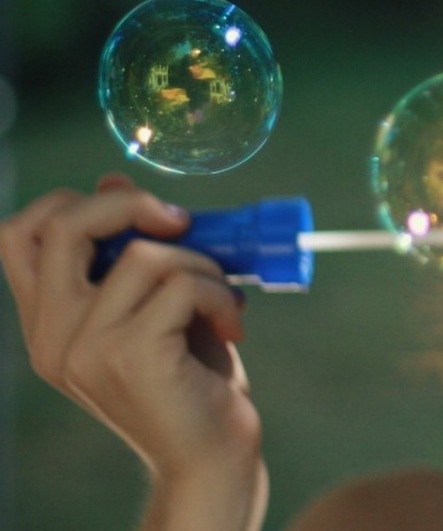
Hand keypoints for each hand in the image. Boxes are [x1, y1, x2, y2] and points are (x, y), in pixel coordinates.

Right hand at [0, 175, 265, 526]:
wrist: (210, 455)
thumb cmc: (190, 376)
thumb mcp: (157, 304)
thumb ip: (131, 252)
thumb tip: (111, 178)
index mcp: (50, 322)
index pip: (18, 236)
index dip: (71, 202)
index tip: (138, 211)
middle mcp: (52, 336)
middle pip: (60, 226)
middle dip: (130, 204)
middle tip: (182, 223)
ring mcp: (84, 348)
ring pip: (145, 254)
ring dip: (204, 266)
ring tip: (221, 303)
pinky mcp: (129, 357)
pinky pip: (182, 285)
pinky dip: (220, 294)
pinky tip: (230, 327)